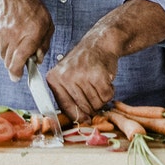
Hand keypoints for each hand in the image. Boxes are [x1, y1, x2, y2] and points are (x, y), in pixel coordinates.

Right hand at [0, 0, 53, 81]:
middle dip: (15, 63)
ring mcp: (0, 33)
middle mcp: (14, 34)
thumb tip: (37, 60)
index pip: (18, 61)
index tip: (17, 76)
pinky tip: (8, 32)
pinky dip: (3, 44)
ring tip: (16, 38)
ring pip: (2, 55)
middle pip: (9, 62)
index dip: (17, 73)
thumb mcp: (47, 23)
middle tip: (21, 55)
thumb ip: (44, 44)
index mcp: (32, 33)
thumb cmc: (31, 7)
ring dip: (9, 53)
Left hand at [45, 0, 164, 121]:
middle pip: (83, 109)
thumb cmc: (84, 63)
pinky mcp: (98, 76)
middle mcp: (65, 77)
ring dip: (101, 98)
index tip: (85, 119)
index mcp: (54, 79)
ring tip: (99, 83)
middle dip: (92, 106)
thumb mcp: (67, 76)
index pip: (66, 109)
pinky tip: (105, 80)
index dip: (78, 116)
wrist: (100, 43)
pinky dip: (110, 91)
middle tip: (95, 93)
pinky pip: (107, 97)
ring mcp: (81, 76)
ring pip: (96, 104)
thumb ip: (68, 98)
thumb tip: (78, 121)